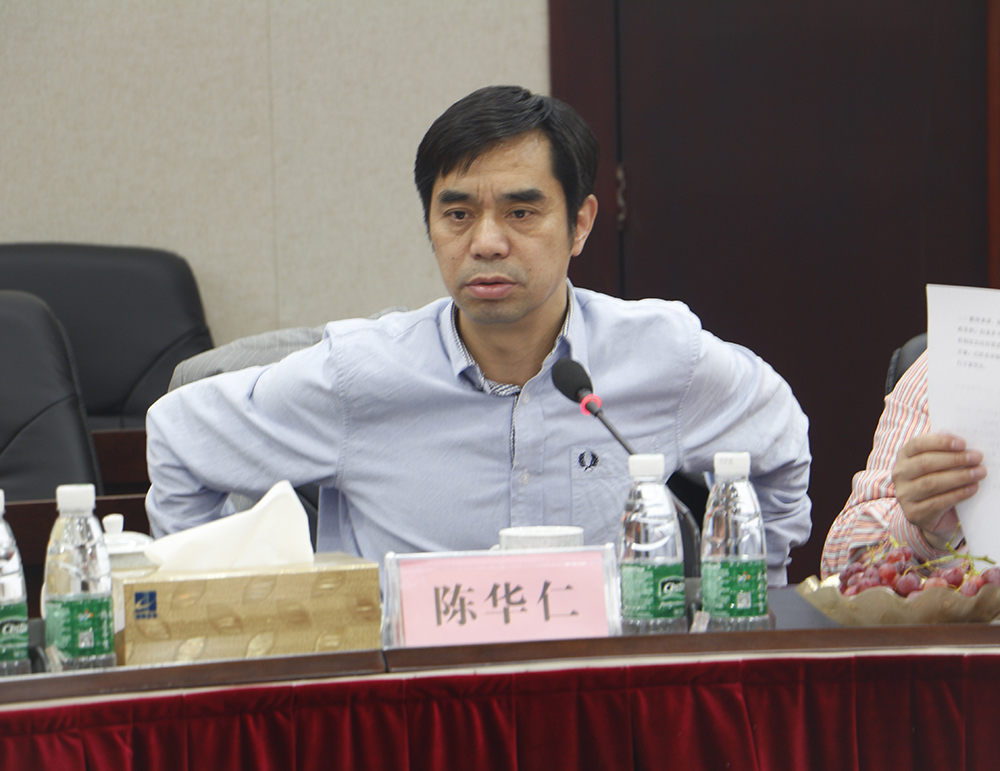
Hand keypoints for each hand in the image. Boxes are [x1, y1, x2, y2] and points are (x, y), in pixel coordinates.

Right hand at [892, 433, 984, 548]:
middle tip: (977, 458)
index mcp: (904, 457)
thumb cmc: (939, 482)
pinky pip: (937, 502)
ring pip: (931, 483)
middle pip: (925, 463)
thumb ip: (944, 453)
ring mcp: (904, 495)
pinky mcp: (913, 513)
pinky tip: (972, 488)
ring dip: (959, 477)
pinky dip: (957, 494)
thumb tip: (963, 446)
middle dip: (954, 459)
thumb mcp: (938, 465)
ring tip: (979, 473)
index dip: (940, 442)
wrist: (934, 515)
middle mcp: (899, 474)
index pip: (918, 444)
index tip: (963, 443)